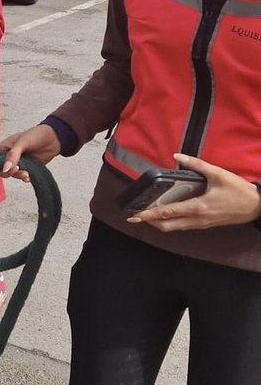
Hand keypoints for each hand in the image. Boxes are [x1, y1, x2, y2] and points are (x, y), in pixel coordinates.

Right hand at [0, 124, 61, 181]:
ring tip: (26, 173)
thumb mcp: (22, 143)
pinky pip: (21, 176)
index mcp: (3, 148)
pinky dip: (24, 178)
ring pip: (11, 174)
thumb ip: (12, 156)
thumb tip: (4, 169)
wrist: (54, 138)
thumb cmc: (35, 135)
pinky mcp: (27, 167)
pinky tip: (28, 177)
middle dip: (6, 172)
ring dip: (17, 175)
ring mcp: (17, 162)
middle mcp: (8, 156)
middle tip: (17, 169)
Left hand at [126, 152, 260, 230]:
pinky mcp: (205, 225)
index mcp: (198, 207)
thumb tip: (177, 156)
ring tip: (149, 214)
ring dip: (160, 223)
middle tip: (137, 215)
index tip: (135, 215)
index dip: (149, 214)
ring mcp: (201, 224)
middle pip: (167, 226)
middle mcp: (197, 219)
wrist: (256, 206)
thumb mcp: (218, 174)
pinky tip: (168, 213)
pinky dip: (172, 222)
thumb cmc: (238, 191)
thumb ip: (196, 164)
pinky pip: (183, 226)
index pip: (167, 213)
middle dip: (150, 222)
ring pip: (175, 228)